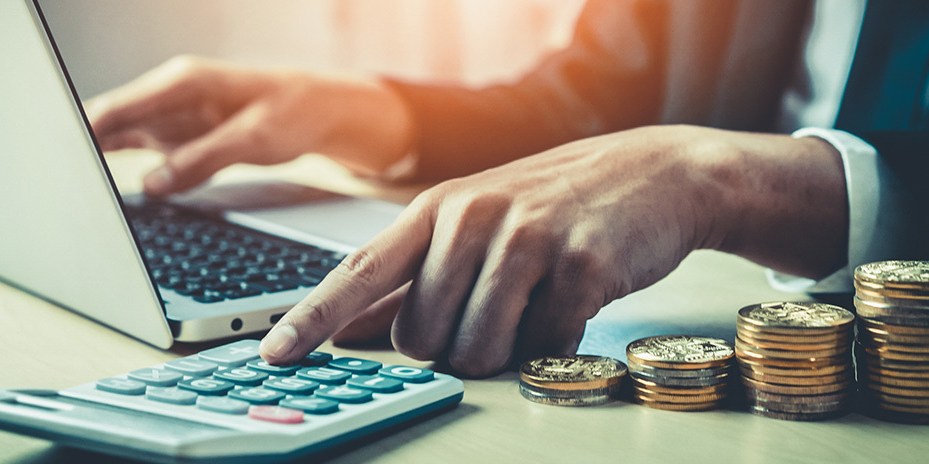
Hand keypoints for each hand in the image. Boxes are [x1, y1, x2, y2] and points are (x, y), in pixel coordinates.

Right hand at [84, 56, 414, 194]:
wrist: (321, 110)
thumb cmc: (293, 112)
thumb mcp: (254, 139)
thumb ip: (202, 160)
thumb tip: (152, 185)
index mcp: (182, 83)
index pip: (116, 107)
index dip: (80, 131)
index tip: (58, 159)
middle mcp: (168, 96)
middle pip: (106, 122)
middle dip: (75, 150)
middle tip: (50, 186)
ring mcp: (169, 116)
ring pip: (116, 138)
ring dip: (91, 163)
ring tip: (65, 195)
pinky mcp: (177, 136)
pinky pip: (136, 151)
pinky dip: (117, 170)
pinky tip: (98, 192)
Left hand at [257, 125, 847, 376]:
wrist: (652, 173)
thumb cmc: (551, 205)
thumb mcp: (475, 222)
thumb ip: (414, 275)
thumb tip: (354, 329)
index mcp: (436, 209)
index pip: (360, 272)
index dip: (313, 319)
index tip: (276, 355)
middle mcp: (472, 218)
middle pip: (422, 337)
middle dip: (450, 348)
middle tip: (491, 312)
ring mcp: (528, 239)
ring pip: (478, 350)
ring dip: (503, 352)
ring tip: (531, 309)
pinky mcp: (582, 266)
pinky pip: (543, 348)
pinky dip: (554, 346)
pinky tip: (570, 306)